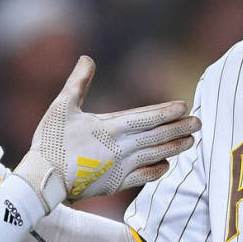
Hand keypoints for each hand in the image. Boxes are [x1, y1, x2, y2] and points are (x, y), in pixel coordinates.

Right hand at [12, 56, 199, 211]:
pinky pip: (143, 177)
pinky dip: (157, 170)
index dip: (167, 112)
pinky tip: (167, 165)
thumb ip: (78, 82)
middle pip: (158, 136)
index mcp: (110, 127)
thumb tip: (87, 58)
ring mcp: (120, 167)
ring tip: (191, 141)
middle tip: (199, 122)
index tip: (184, 106)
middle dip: (180, 128)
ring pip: (156, 156)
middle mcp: (120, 147)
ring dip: (175, 147)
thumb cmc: (50, 141)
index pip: (147, 118)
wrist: (43, 179)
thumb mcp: (61, 106)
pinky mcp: (115, 183)